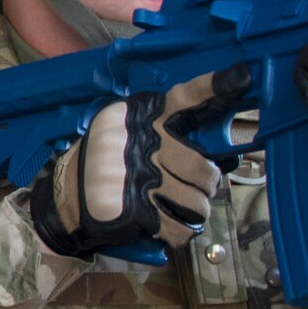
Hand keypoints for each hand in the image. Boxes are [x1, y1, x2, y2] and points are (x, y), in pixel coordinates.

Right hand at [30, 65, 250, 255]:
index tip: (242, 75)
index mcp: (141, 117)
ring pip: (196, 200)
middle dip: (208, 183)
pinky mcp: (134, 210)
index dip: (215, 86)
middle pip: (202, 165)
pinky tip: (172, 228)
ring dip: (197, 210)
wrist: (64, 195)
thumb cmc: (106, 162)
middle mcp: (141, 142)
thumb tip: (216, 150)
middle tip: (200, 187)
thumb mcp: (126, 131)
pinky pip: (178, 227)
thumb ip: (162, 131)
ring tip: (185, 208)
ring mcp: (138, 177)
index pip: (185, 97)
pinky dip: (181, 233)